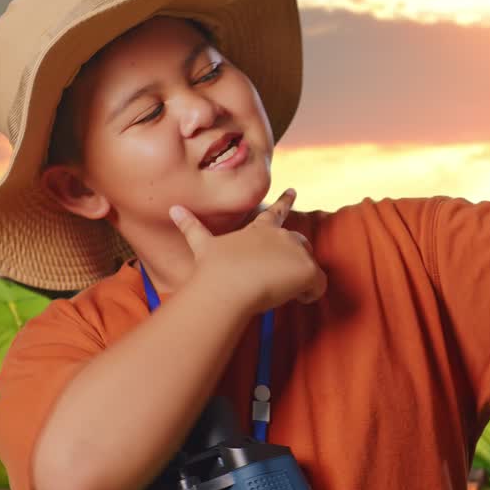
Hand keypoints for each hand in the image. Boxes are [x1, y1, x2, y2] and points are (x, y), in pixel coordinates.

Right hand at [169, 188, 327, 312]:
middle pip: (300, 242)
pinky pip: (318, 286)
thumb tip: (172, 208)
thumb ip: (190, 227)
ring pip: (308, 265)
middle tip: (285, 274)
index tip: (293, 190)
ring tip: (281, 291)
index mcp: (259, 230)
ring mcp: (296, 251)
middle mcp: (281, 236)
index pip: (275, 212)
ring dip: (299, 279)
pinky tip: (296, 299)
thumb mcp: (202, 245)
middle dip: (297, 255)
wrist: (227, 286)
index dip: (285, 201)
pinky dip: (310, 294)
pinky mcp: (307, 269)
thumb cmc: (214, 269)